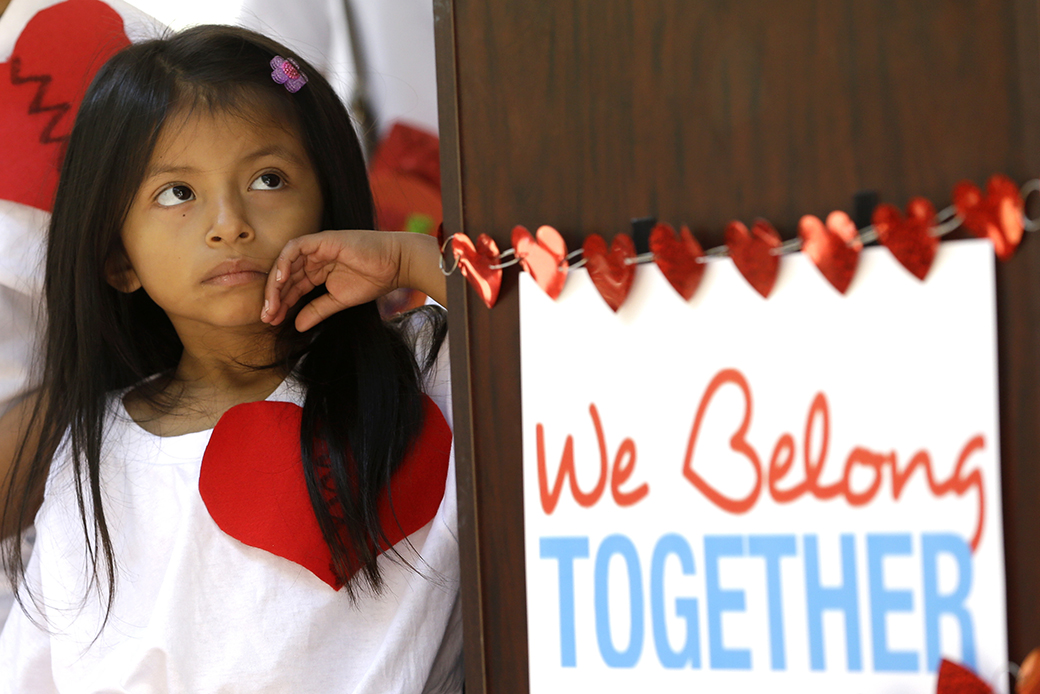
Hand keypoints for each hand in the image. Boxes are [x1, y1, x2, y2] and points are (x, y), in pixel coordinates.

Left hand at [261, 230, 444, 330]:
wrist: (395, 265)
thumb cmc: (373, 279)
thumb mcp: (339, 300)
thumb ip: (317, 310)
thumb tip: (297, 326)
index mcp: (317, 270)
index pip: (292, 286)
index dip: (281, 303)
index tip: (272, 322)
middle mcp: (314, 258)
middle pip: (286, 276)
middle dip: (274, 297)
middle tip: (267, 318)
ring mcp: (317, 247)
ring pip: (286, 263)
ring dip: (276, 284)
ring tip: (272, 305)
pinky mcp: (322, 240)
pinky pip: (295, 248)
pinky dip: (285, 262)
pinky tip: (280, 281)